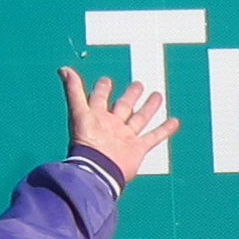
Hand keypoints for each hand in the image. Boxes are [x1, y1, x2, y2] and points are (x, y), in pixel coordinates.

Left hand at [59, 69, 178, 185]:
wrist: (98, 169)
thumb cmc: (87, 142)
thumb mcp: (79, 111)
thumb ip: (73, 90)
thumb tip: (64, 69)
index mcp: (97, 117)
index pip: (99, 98)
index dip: (102, 89)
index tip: (107, 80)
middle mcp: (112, 126)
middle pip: (123, 106)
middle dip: (130, 95)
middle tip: (138, 85)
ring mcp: (125, 137)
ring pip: (140, 119)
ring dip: (149, 108)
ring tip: (157, 96)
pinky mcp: (137, 148)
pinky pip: (153, 137)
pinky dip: (164, 130)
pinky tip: (174, 121)